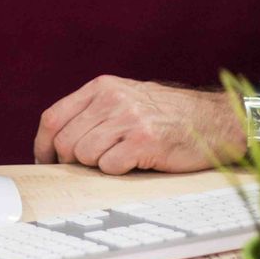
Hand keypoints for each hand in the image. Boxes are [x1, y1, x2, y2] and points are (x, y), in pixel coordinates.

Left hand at [33, 75, 244, 173]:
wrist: (215, 120)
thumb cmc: (169, 115)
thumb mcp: (127, 98)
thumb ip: (94, 111)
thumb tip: (57, 142)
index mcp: (102, 87)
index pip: (53, 117)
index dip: (43, 145)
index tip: (46, 161)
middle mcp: (112, 99)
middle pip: (65, 141)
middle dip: (72, 161)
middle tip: (92, 165)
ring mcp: (128, 119)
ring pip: (84, 155)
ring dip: (98, 165)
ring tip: (120, 159)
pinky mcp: (144, 141)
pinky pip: (109, 166)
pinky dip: (117, 171)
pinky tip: (135, 163)